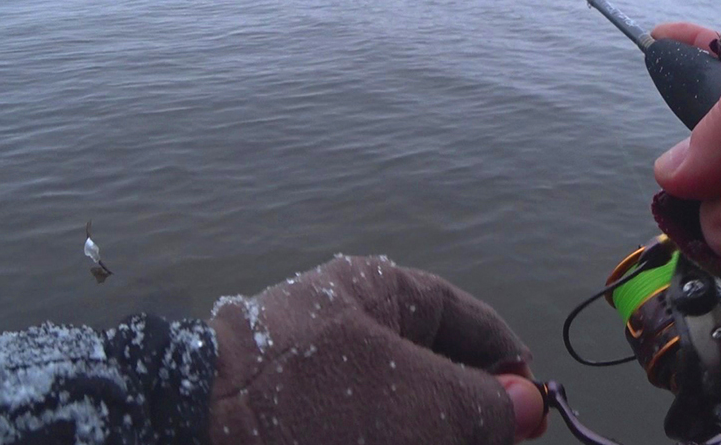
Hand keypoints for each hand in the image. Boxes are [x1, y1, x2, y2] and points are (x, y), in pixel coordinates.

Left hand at [207, 255, 547, 444]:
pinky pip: (356, 426)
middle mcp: (347, 322)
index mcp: (379, 290)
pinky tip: (393, 442)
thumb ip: (484, 405)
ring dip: (426, 431)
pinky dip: (383, 435)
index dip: (506, 362)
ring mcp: (314, 371)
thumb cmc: (313, 402)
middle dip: (467, 413)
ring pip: (396, 406)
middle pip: (434, 368)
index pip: (465, 318)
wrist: (187, 433)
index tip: (533, 409)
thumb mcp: (419, 402)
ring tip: (447, 444)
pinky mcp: (291, 415)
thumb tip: (527, 407)